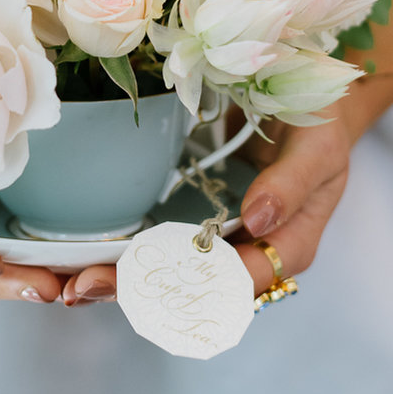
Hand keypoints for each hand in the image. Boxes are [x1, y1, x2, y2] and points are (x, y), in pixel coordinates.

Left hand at [60, 111, 353, 305]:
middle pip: (195, 288)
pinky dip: (127, 250)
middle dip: (140, 292)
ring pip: (172, 272)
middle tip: (85, 288)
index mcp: (288, 245)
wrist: (310, 101)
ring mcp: (220, 236)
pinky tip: (85, 253)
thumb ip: (291, 184)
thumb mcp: (318, 147)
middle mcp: (250, 251)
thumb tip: (255, 221)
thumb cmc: (321, 124)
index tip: (148, 284)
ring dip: (124, 279)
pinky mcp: (197, 215)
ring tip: (71, 283)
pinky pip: (163, 242)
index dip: (192, 288)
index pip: (241, 282)